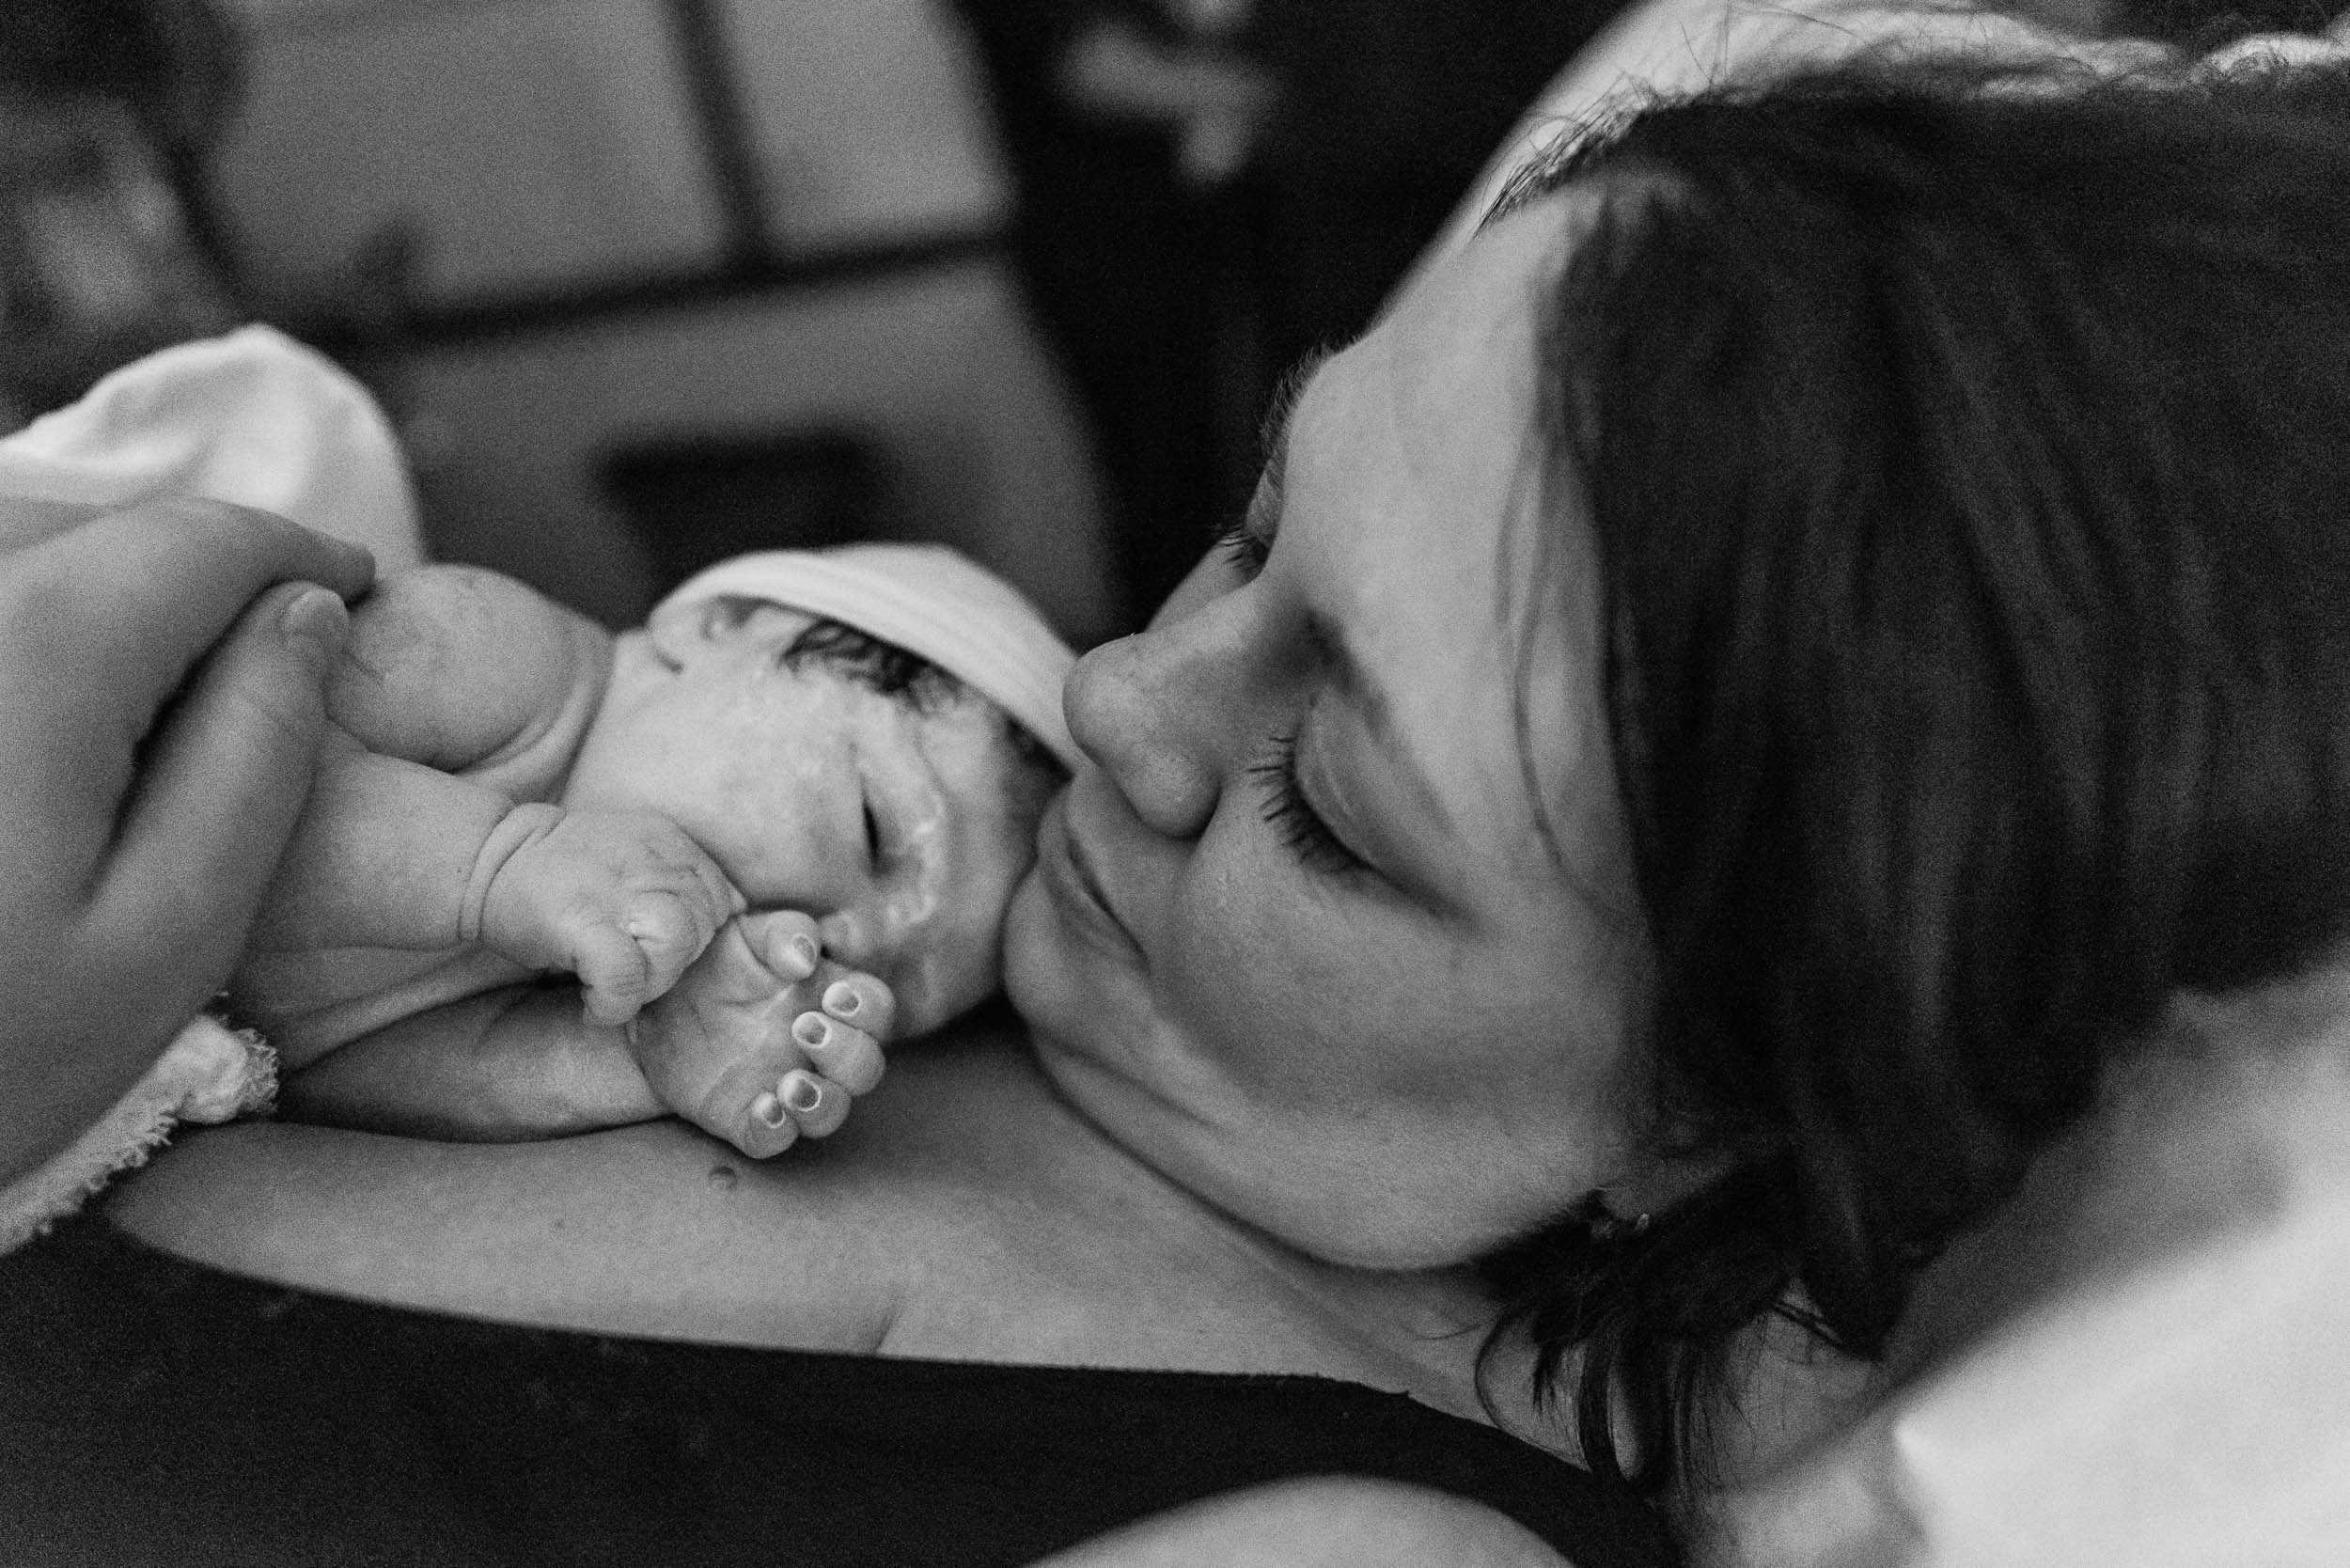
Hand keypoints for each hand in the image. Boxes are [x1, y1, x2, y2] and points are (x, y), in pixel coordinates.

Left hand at [0, 494, 372, 1179]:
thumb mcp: (167, 933)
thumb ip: (257, 757)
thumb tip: (308, 618)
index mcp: (41, 655)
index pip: (206, 541)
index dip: (302, 557)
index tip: (356, 592)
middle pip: (101, 533)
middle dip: (199, 576)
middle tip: (271, 659)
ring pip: (18, 559)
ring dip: (99, 596)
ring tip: (158, 694)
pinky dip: (27, 643)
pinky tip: (43, 735)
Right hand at [470, 804, 743, 1025]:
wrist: (488, 859)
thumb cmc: (563, 869)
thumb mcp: (635, 852)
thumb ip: (683, 874)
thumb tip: (735, 906)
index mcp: (667, 841)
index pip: (721, 898)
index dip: (695, 935)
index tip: (651, 946)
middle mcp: (651, 859)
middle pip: (706, 924)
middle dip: (675, 961)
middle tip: (629, 967)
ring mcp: (618, 888)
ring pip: (678, 945)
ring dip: (651, 980)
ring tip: (615, 983)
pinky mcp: (583, 921)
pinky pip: (627, 975)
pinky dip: (615, 1002)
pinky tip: (595, 1004)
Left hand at [627, 909, 894, 1158]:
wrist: (655, 997)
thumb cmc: (713, 957)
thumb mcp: (746, 933)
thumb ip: (783, 933)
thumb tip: (805, 958)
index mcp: (827, 999)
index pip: (876, 1009)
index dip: (868, 1009)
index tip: (835, 997)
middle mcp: (815, 1050)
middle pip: (865, 1067)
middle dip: (847, 1054)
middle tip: (806, 1030)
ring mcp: (783, 1086)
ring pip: (830, 1113)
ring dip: (822, 1103)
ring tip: (790, 1085)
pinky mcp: (745, 1116)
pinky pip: (773, 1140)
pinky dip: (775, 1131)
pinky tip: (762, 1110)